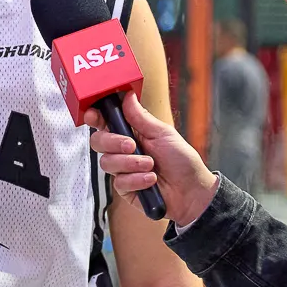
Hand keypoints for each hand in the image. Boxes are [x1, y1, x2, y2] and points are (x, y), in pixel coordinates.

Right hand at [86, 92, 217, 228]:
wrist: (192, 190)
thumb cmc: (181, 160)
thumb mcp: (163, 134)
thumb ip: (141, 118)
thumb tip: (127, 96)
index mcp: (131, 133)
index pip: (106, 122)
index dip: (95, 117)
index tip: (93, 115)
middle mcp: (123, 151)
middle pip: (98, 142)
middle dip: (113, 142)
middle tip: (132, 145)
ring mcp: (123, 170)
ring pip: (107, 162)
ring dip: (131, 163)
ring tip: (151, 166)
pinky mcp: (126, 189)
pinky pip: (119, 182)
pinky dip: (137, 180)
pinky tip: (152, 180)